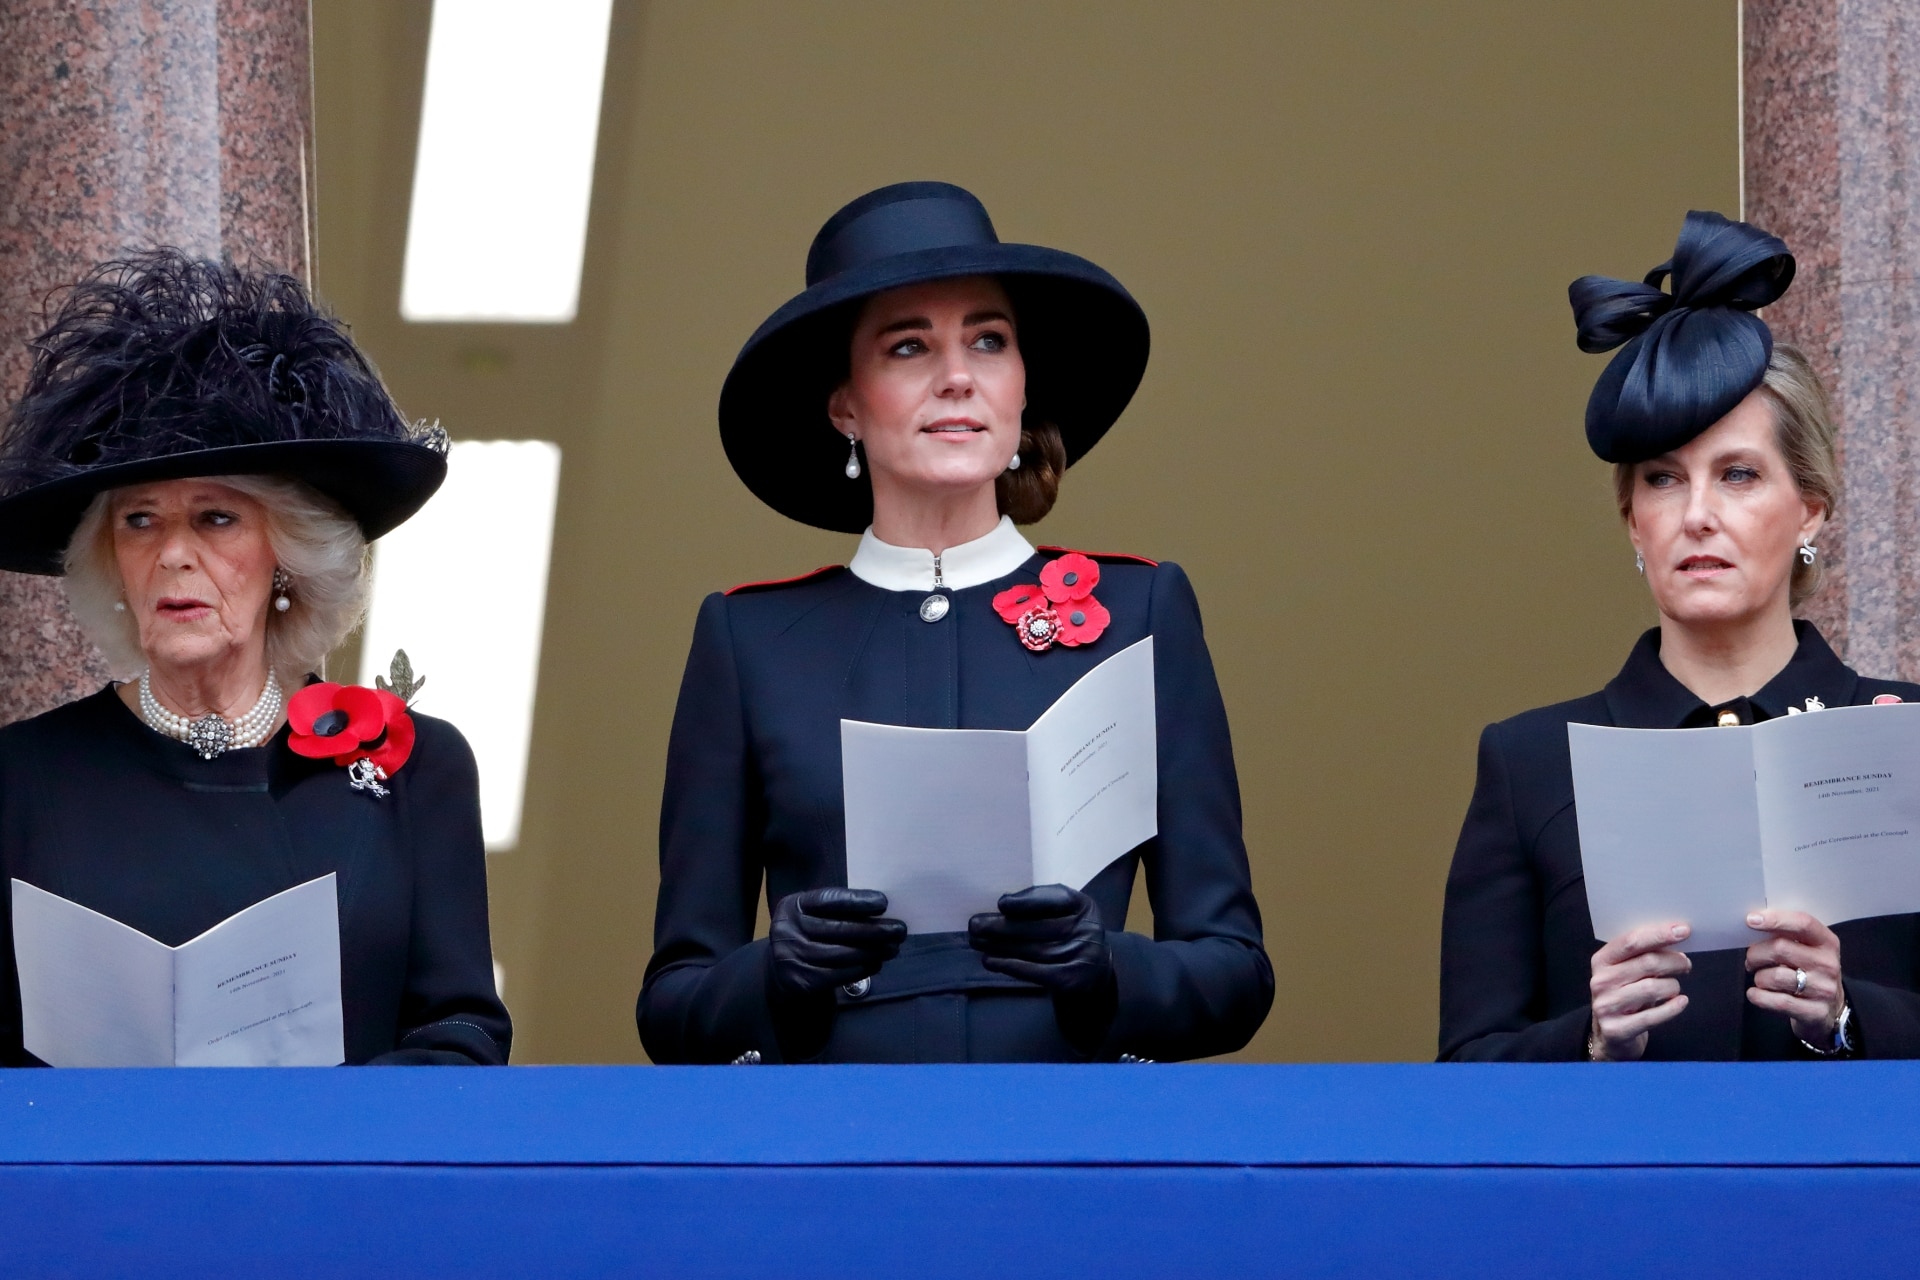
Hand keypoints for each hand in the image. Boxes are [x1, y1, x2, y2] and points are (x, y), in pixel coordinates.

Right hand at [768, 888, 905, 999]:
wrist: (782, 973)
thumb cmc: (809, 936)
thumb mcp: (815, 916)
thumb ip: (839, 911)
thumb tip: (881, 910)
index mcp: (793, 906)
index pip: (828, 900)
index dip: (857, 901)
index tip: (884, 903)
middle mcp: (788, 930)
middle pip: (838, 929)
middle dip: (874, 930)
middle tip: (900, 930)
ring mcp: (792, 957)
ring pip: (841, 954)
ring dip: (873, 951)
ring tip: (893, 948)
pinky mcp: (801, 982)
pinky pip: (838, 975)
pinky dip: (862, 969)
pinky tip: (876, 963)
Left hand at [967, 884, 1111, 996]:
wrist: (1094, 976)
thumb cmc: (1068, 936)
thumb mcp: (1063, 913)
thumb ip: (1040, 904)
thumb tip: (1004, 904)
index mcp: (1083, 906)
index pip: (1056, 899)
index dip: (1027, 901)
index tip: (1001, 904)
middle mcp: (1087, 929)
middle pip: (1039, 927)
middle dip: (1002, 926)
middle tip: (974, 926)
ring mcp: (1082, 956)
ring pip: (1033, 949)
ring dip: (999, 946)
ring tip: (976, 942)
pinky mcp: (1071, 980)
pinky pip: (1036, 972)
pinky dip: (1010, 965)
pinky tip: (991, 960)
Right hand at [1588, 921, 1692, 1060]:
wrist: (1610, 1035)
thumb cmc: (1625, 996)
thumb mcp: (1626, 972)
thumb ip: (1643, 956)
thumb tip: (1675, 938)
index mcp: (1601, 960)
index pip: (1631, 941)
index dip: (1659, 934)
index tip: (1683, 930)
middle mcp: (1600, 981)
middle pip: (1646, 963)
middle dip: (1674, 961)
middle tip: (1685, 964)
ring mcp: (1606, 1006)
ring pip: (1652, 988)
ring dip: (1673, 986)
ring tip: (1675, 987)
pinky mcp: (1616, 1029)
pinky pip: (1653, 1016)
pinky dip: (1673, 1007)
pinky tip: (1681, 1002)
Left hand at [1744, 909, 1844, 1045]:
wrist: (1830, 1010)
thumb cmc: (1809, 972)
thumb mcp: (1807, 950)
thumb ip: (1786, 935)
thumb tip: (1754, 923)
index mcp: (1827, 942)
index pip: (1803, 923)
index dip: (1775, 919)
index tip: (1751, 920)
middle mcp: (1828, 964)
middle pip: (1780, 949)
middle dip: (1755, 954)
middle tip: (1752, 961)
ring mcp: (1823, 989)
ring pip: (1773, 976)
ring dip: (1758, 978)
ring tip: (1762, 979)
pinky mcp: (1815, 1012)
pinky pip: (1775, 1001)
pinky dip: (1758, 996)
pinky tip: (1756, 994)